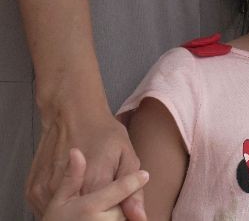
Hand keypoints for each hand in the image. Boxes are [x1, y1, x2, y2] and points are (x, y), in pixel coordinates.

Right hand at [26, 105, 146, 220]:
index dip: (117, 211)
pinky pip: (49, 208)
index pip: (110, 217)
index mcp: (94, 184)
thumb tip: (140, 218)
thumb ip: (133, 190)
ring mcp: (46, 192)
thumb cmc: (104, 132)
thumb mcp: (127, 156)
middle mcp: (67, 191)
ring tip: (87, 185)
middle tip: (103, 187)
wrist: (71, 113)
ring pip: (65, 215)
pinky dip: (61, 204)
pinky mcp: (33, 191)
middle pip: (87, 219)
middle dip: (99, 211)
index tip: (120, 200)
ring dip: (77, 208)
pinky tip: (71, 188)